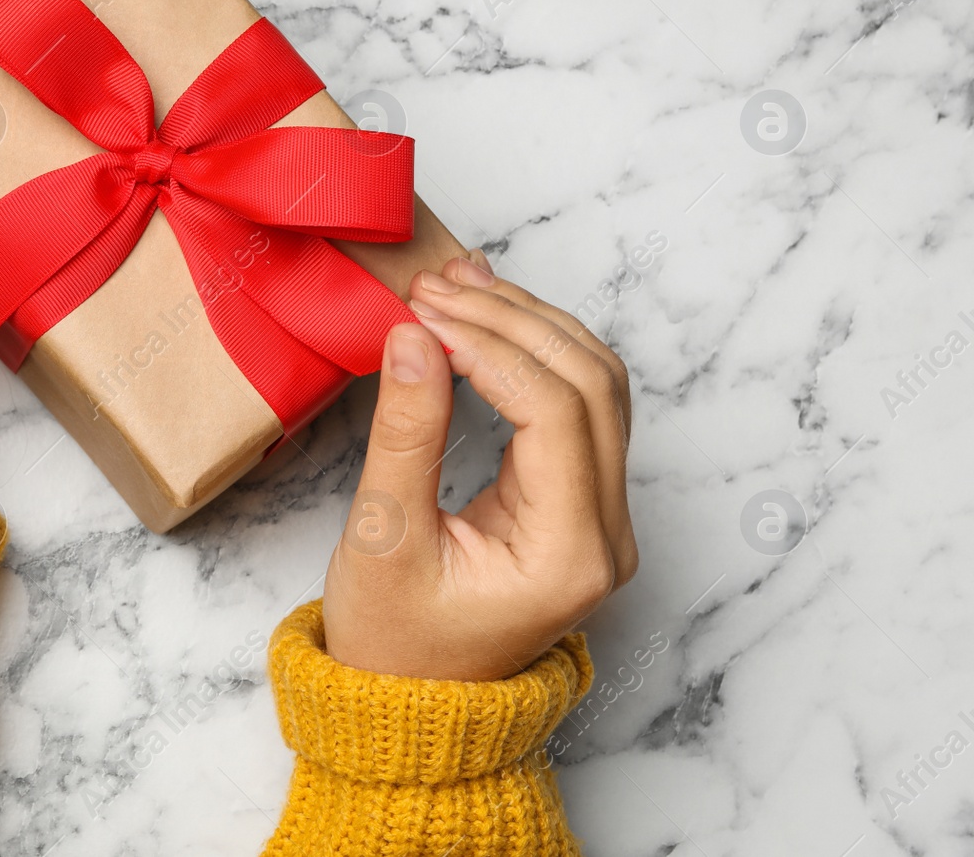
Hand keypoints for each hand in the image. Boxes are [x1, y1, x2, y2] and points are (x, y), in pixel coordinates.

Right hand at [323, 250, 637, 680]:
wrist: (408, 702)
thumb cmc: (391, 641)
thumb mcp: (383, 538)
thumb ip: (404, 432)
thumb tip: (412, 336)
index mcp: (568, 556)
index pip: (554, 412)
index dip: (491, 347)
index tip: (423, 315)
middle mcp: (606, 535)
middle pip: (590, 385)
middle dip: (513, 321)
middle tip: (435, 290)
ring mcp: (602, 518)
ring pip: (595, 384)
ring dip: (531, 326)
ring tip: (458, 287)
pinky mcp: (580, 502)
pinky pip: (578, 405)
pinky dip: (534, 353)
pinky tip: (485, 320)